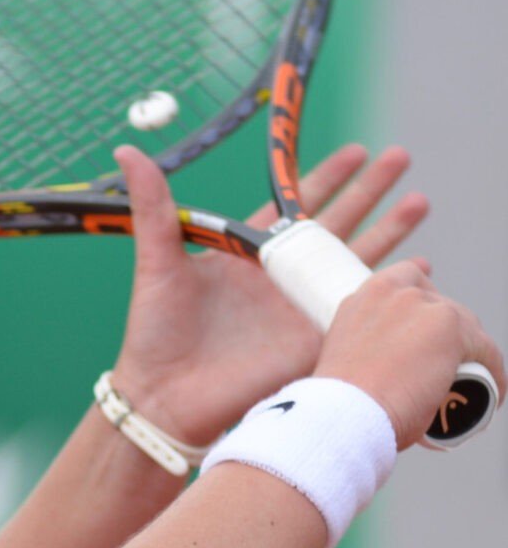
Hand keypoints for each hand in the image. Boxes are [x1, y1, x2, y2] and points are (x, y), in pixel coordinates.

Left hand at [109, 143, 429, 444]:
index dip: (326, 177)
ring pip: (355, 258)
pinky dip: (390, 286)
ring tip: (420, 201)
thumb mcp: (156, 261)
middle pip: (336, 224)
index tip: (357, 151)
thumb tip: (126, 150)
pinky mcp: (314, 339)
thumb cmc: (154, 333)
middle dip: (370, 191)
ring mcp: (299, 307)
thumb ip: (153, 206)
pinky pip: (360, 307)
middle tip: (401, 157)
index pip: (296, 206)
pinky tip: (420, 265)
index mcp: (247, 254)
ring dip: (390, 230)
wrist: (166, 398)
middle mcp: (278, 277)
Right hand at [315, 262, 504, 447]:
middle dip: (447, 332)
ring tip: (467, 384)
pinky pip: (487, 350)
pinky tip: (494, 392)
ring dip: (470, 351)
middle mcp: (394, 292)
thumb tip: (376, 370)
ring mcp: (424, 306)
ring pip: (466, 326)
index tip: (428, 326)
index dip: (424, 301)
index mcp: (365, 296)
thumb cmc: (338, 404)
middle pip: (440, 303)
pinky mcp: (452, 329)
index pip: (408, 280)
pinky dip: (494, 372)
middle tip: (444, 368)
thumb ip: (360, 349)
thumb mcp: (345, 359)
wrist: (342, 416)